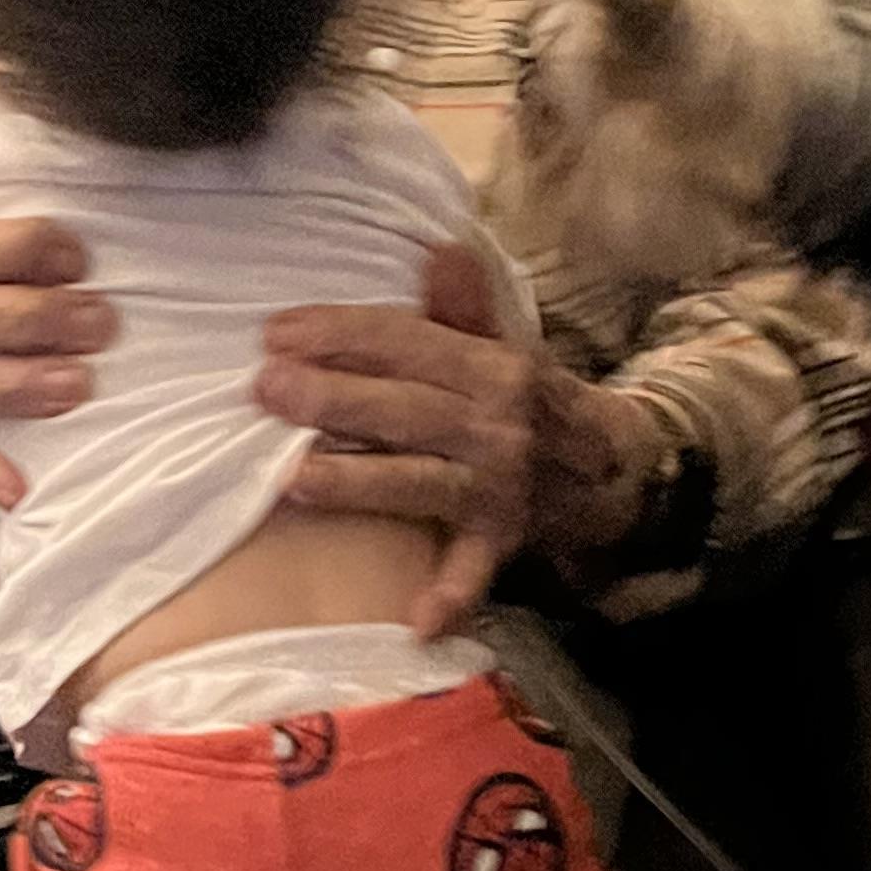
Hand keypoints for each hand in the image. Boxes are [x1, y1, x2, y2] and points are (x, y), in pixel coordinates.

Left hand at [257, 244, 661, 630]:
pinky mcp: (501, 539)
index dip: (341, 333)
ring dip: (360, 483)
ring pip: (421, 483)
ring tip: (293, 477)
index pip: (408, 342)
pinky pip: (474, 571)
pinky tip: (415, 620)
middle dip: (333, 398)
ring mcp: (499, 486)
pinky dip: (450, 596)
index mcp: (494, 367)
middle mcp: (498, 425)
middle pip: (406, 409)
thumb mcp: (502, 340)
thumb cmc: (523, 395)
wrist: (605, 464)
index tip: (275, 331)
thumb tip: (440, 250)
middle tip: (265, 389)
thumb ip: (463, 303)